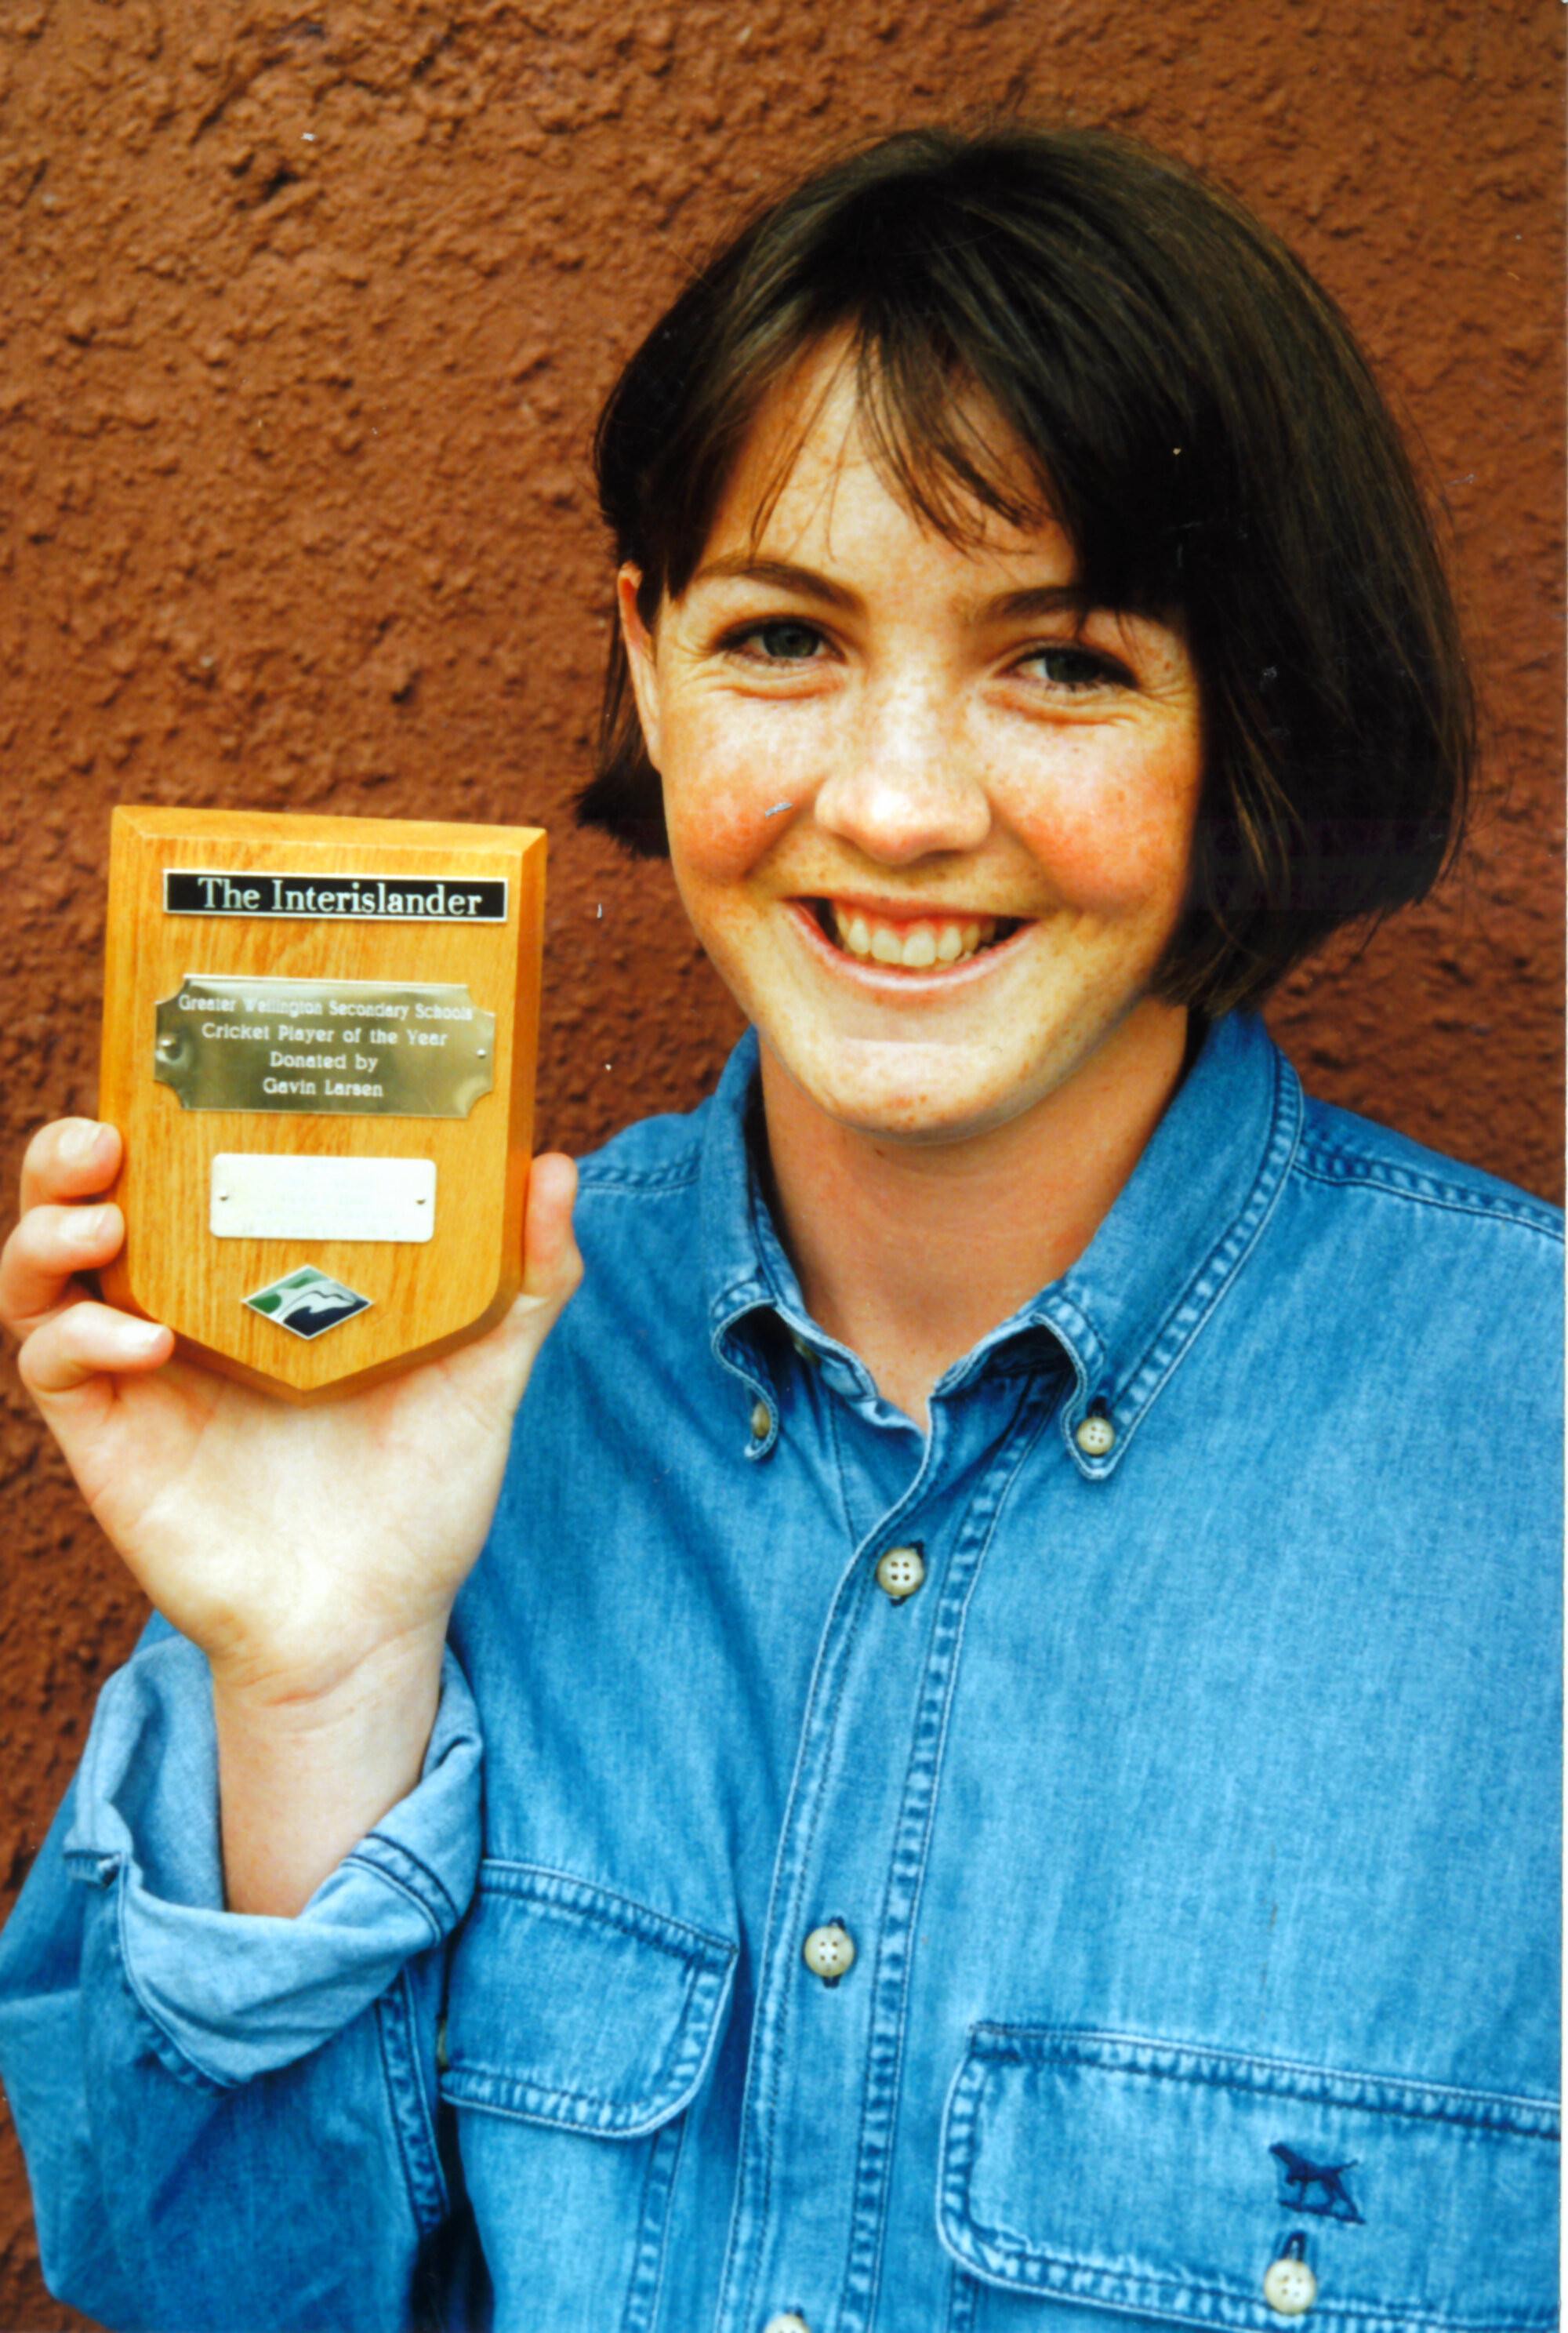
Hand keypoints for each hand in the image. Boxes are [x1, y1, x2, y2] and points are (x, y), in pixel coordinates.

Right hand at [2, 1118, 580, 1706]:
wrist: (374, 1621)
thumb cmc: (422, 1495)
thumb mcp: (484, 1372)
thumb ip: (525, 1278)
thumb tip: (554, 1164)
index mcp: (257, 1274)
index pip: (185, 1168)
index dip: (162, 1109)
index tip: (187, 1060)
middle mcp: (183, 1308)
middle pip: (86, 1200)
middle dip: (71, 1151)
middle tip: (107, 1131)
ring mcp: (137, 1371)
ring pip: (40, 1273)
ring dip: (47, 1226)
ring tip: (99, 1214)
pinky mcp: (109, 1437)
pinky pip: (54, 1365)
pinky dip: (80, 1336)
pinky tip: (143, 1336)